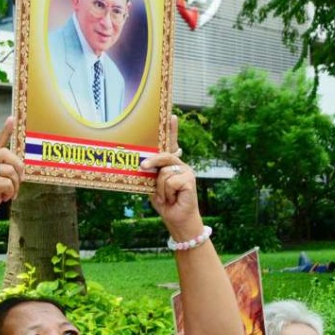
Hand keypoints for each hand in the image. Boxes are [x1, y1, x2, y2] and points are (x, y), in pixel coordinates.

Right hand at [0, 116, 24, 227]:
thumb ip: (1, 171)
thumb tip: (18, 165)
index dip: (5, 131)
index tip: (12, 119)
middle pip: (7, 154)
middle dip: (18, 168)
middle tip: (20, 180)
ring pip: (9, 170)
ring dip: (15, 184)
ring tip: (10, 193)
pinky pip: (7, 183)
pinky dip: (10, 192)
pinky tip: (4, 198)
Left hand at [141, 117, 201, 239]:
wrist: (176, 218)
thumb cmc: (164, 202)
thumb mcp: (154, 185)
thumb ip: (152, 173)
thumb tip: (144, 163)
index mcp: (171, 164)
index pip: (172, 144)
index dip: (172, 130)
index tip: (171, 115)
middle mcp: (181, 165)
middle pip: (165, 156)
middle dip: (152, 162)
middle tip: (144, 166)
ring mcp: (187, 172)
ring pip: (164, 173)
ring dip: (160, 189)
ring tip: (166, 197)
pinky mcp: (190, 180)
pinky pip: (170, 182)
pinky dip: (167, 194)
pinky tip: (174, 198)